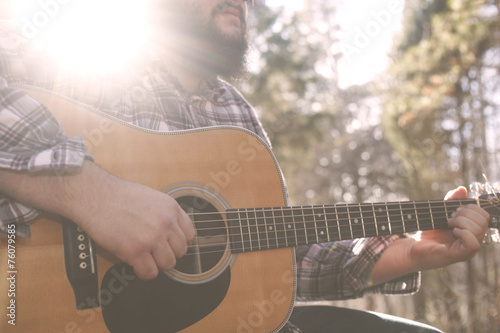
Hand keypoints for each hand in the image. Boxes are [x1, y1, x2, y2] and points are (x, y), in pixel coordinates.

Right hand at [72, 173, 195, 280]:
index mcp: (171, 208)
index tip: (170, 245)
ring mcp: (152, 237)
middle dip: (168, 254)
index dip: (178, 242)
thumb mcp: (152, 197)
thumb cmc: (118, 195)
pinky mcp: (135, 250)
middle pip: (181, 251)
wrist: (96, 195)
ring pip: (168, 264)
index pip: (189, 234)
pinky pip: (150, 272)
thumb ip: (165, 214)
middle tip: (155, 253)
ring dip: (157, 264)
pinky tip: (136, 265)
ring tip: (145, 259)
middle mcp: (166, 223)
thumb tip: (171, 233)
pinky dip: (144, 273)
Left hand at [409, 186, 489, 270]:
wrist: (414, 246)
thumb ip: (452, 200)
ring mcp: (469, 249)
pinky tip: (453, 232)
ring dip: (461, 222)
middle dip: (465, 214)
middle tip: (450, 218)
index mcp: (472, 230)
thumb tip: (462, 189)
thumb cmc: (429, 232)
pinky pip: (473, 243)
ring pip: (479, 230)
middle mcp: (474, 240)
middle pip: (483, 221)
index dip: (471, 208)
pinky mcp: (461, 255)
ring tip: (449, 224)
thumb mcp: (441, 212)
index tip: (454, 210)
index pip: (484, 215)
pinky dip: (462, 233)